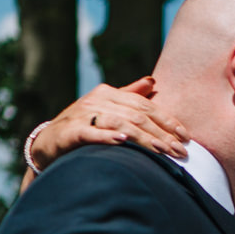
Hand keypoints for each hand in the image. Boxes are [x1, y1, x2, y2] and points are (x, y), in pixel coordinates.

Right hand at [28, 77, 188, 172]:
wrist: (48, 143)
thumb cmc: (84, 126)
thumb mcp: (108, 109)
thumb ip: (130, 95)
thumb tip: (152, 81)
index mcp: (108, 94)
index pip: (145, 106)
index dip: (167, 121)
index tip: (186, 137)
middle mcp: (96, 101)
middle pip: (136, 116)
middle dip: (161, 134)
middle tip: (180, 151)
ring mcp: (82, 115)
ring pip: (119, 124)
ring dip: (143, 139)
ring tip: (162, 151)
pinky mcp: (69, 132)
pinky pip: (90, 133)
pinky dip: (106, 136)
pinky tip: (122, 141)